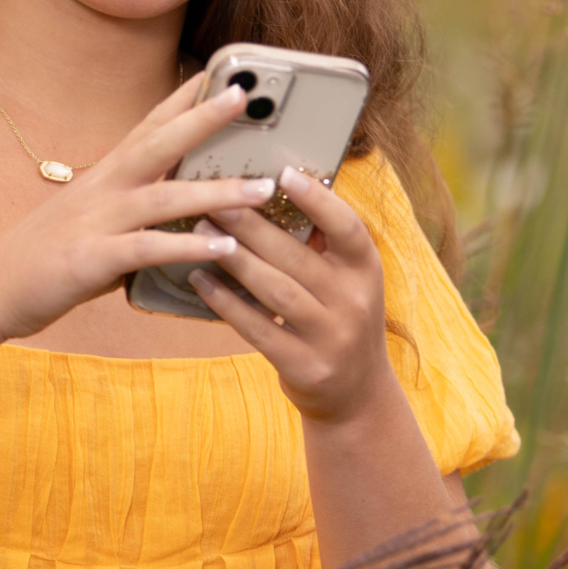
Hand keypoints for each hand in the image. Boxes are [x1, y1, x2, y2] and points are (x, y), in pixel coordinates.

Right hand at [0, 76, 276, 343]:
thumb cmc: (45, 259)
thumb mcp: (91, 222)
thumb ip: (133, 212)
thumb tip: (179, 213)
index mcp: (103, 177)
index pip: (148, 126)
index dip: (183, 98)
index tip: (220, 72)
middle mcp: (102, 189)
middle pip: (158, 143)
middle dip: (202, 118)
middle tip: (243, 97)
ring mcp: (95, 222)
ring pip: (163, 196)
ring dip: (216, 191)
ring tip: (262, 188)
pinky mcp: (91, 259)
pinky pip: (147, 248)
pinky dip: (187, 245)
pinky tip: (223, 247)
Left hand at [186, 164, 394, 423]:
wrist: (356, 394)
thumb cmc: (340, 320)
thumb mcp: (348, 282)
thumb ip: (321, 245)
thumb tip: (271, 191)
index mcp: (366, 270)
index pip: (347, 228)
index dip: (317, 200)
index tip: (283, 173)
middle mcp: (354, 302)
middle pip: (296, 257)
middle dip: (251, 225)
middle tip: (214, 199)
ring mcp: (331, 337)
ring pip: (275, 290)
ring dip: (234, 259)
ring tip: (201, 231)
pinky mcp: (305, 366)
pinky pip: (258, 329)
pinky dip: (227, 303)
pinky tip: (201, 281)